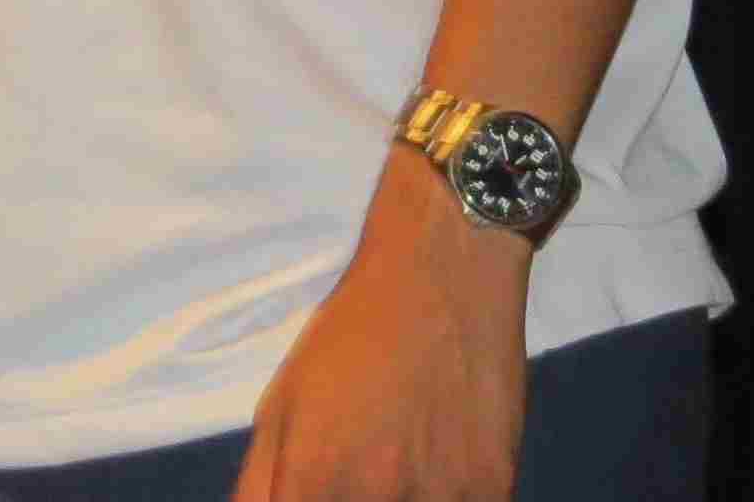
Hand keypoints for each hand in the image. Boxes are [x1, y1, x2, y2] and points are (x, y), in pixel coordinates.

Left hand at [232, 168, 529, 500]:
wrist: (441, 274)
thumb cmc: (351, 337)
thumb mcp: (281, 407)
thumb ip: (259, 488)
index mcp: (308, 483)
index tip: (311, 494)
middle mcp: (373, 500)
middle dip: (354, 500)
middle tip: (362, 474)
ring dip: (404, 501)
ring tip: (402, 463)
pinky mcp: (493, 491)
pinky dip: (447, 496)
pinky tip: (439, 468)